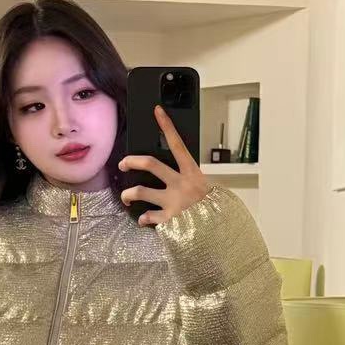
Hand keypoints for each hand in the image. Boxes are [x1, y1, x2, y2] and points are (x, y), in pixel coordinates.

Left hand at [119, 104, 209, 225]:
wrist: (220, 232)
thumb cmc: (213, 209)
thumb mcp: (206, 188)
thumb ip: (189, 180)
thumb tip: (175, 174)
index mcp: (192, 173)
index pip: (178, 144)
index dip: (167, 126)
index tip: (157, 111)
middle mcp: (181, 184)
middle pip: (150, 163)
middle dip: (132, 161)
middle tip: (123, 163)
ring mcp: (173, 201)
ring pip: (141, 191)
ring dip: (128, 194)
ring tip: (126, 196)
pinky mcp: (168, 220)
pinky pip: (148, 217)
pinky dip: (144, 218)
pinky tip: (143, 219)